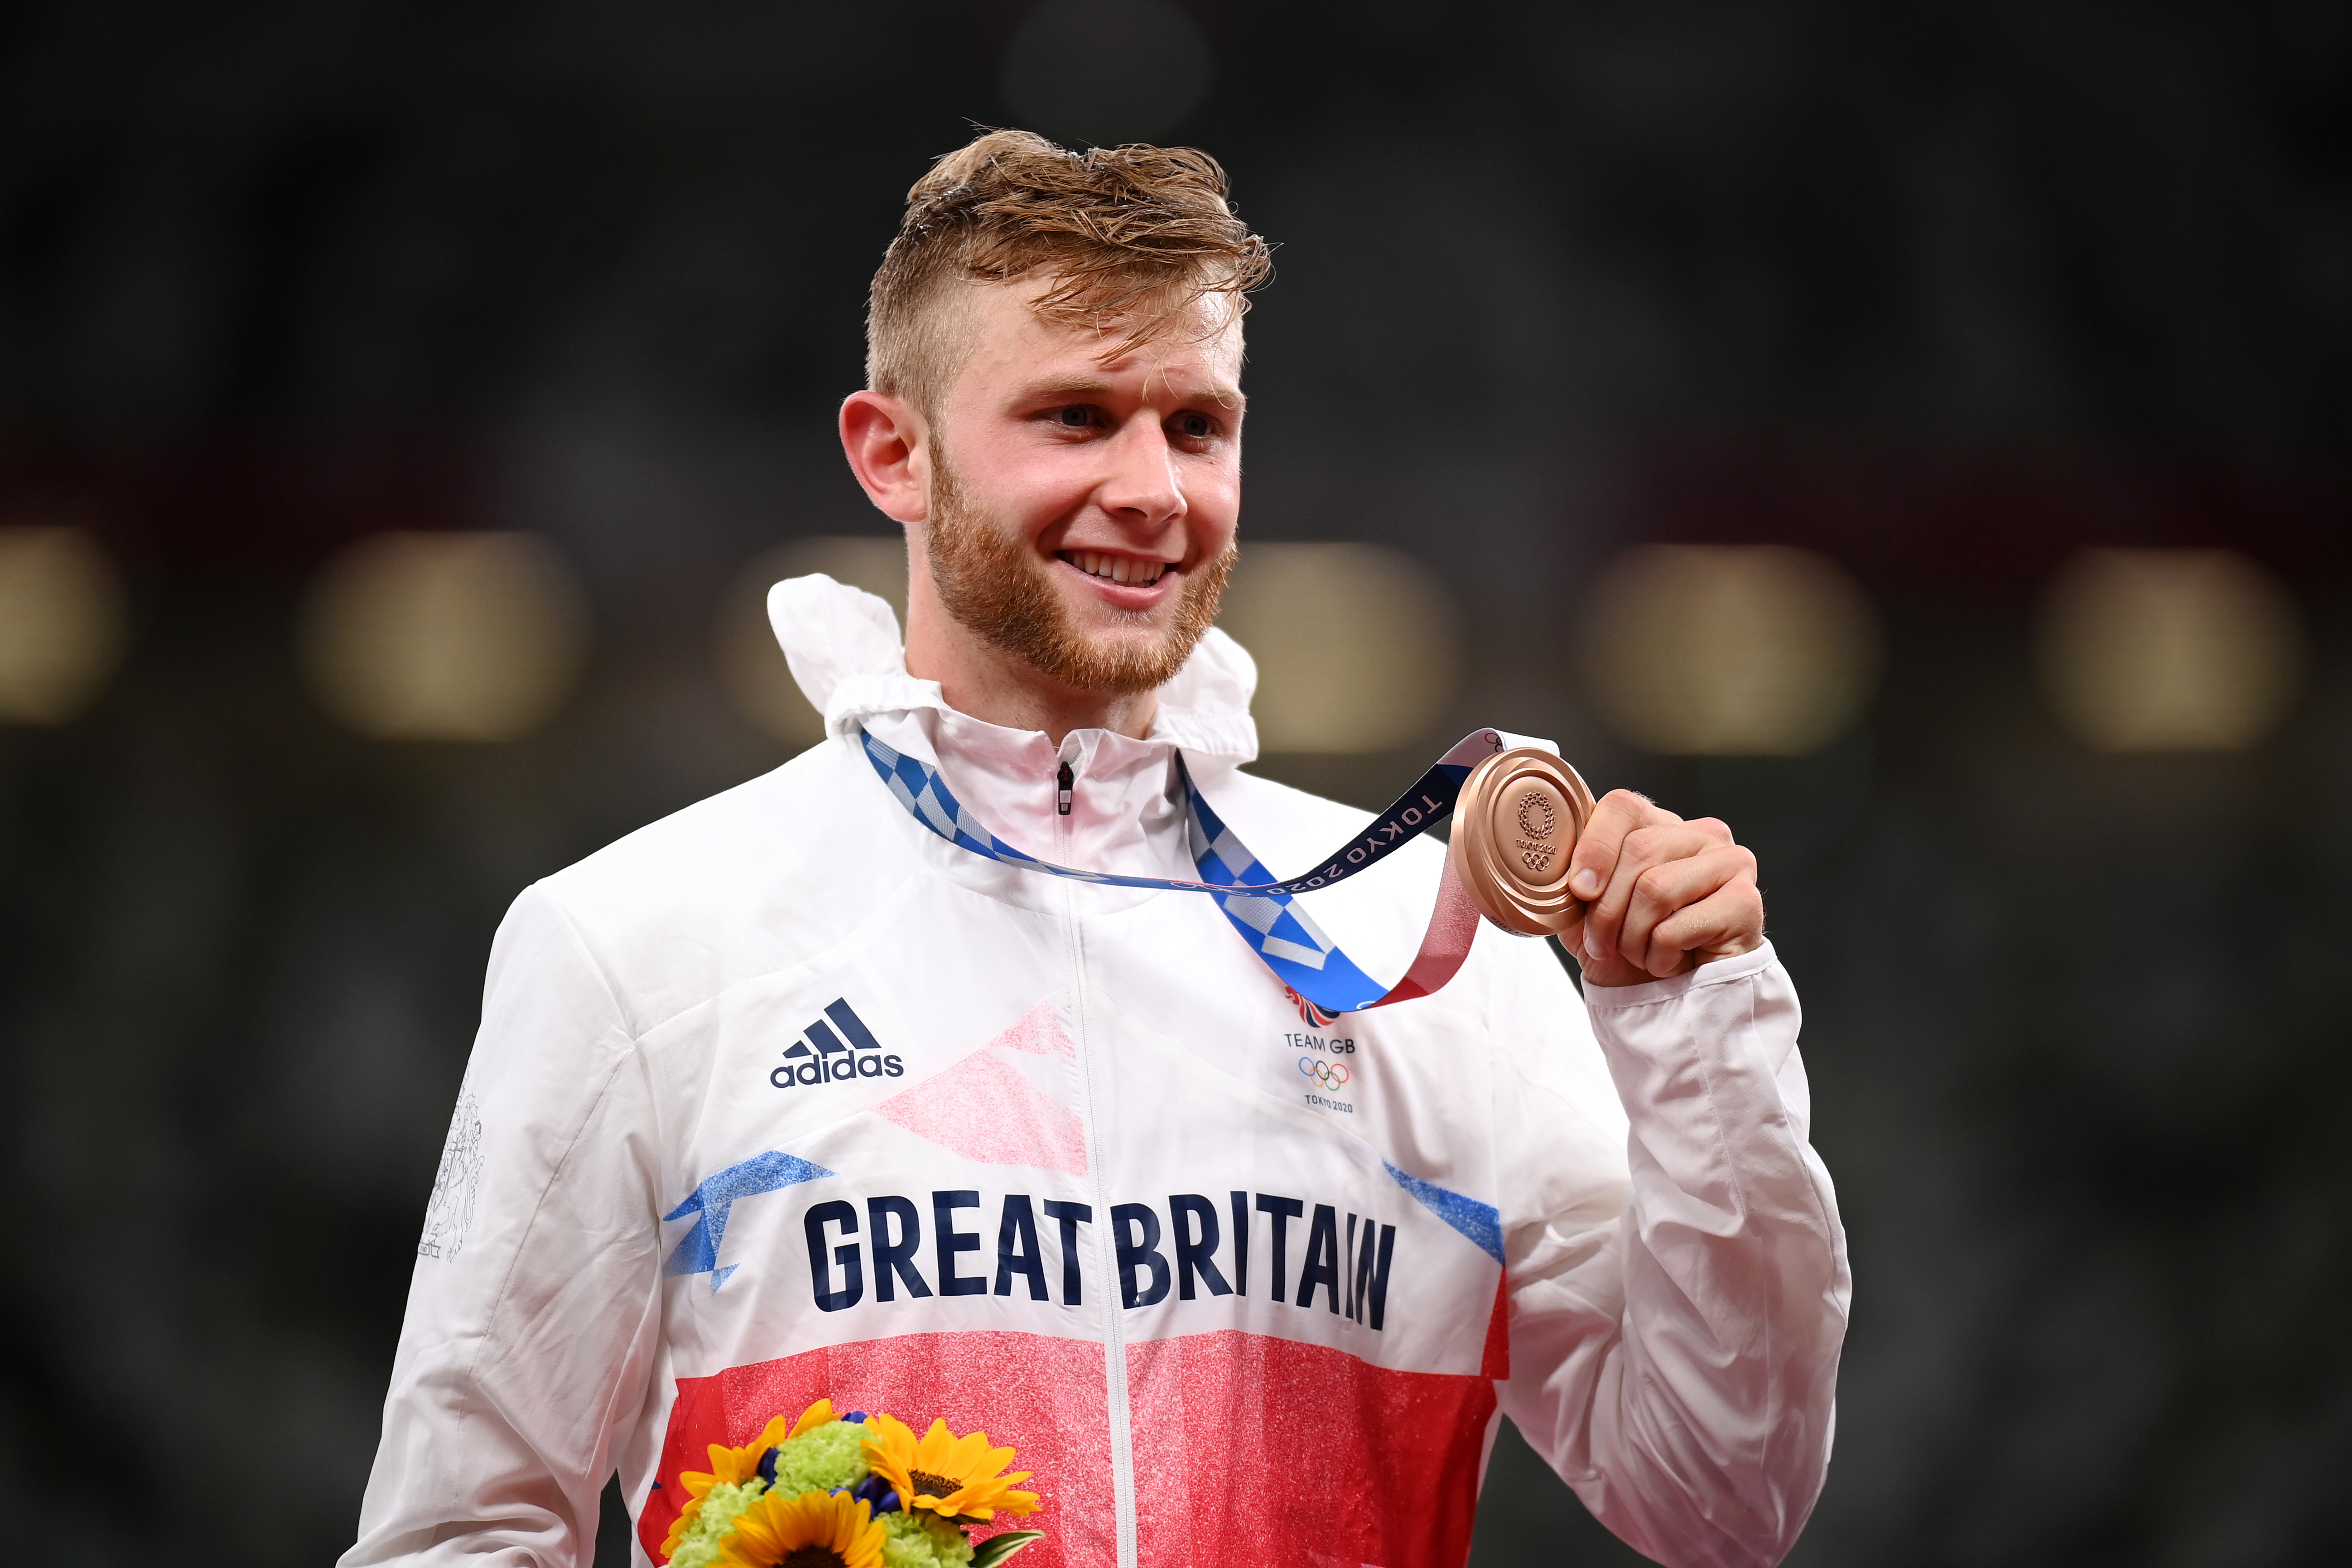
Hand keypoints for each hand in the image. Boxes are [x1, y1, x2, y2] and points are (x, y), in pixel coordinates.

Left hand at [1564, 790, 1763, 986]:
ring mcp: (1731, 863)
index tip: (1578, 890)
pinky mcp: (1746, 903)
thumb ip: (1572, 876)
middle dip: (1606, 909)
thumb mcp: (1585, 909)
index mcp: (1660, 825)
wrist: (1670, 1002)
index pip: (1623, 806)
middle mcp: (1702, 834)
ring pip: (1657, 887)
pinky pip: (1678, 926)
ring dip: (1633, 936)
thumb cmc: (1630, 949)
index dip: (1594, 847)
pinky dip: (1659, 955)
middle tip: (1602, 944)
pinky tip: (1668, 962)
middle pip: (1638, 849)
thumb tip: (1549, 858)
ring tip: (1639, 953)